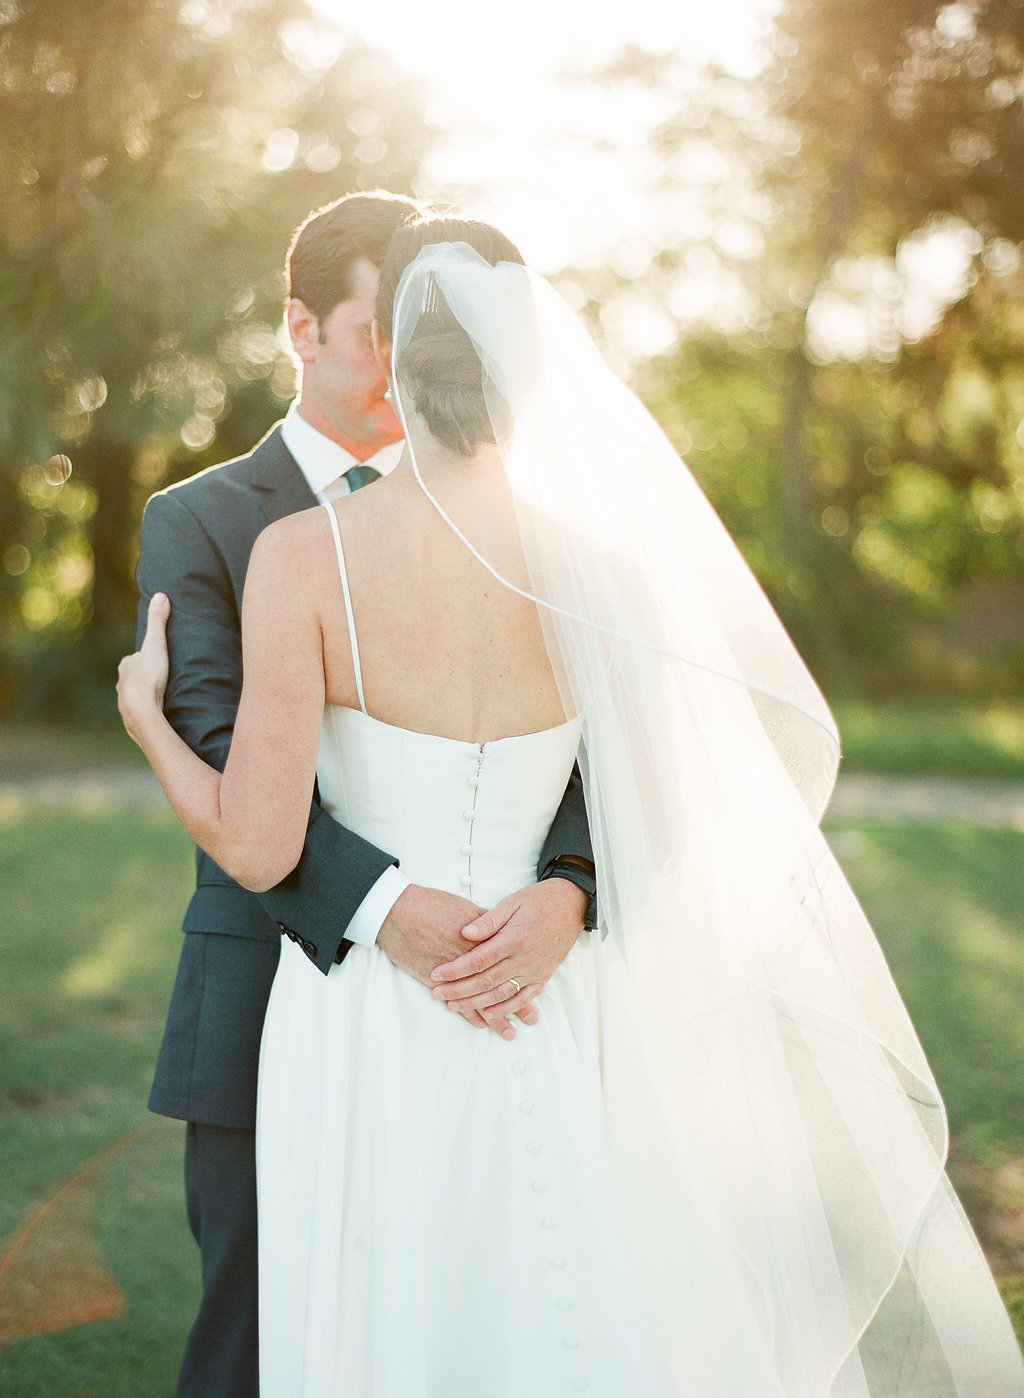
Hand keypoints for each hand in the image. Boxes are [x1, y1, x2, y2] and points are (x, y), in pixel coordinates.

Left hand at [117, 592, 170, 742]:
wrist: (142, 711)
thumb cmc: (149, 676)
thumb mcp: (156, 644)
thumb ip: (158, 621)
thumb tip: (161, 594)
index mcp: (126, 666)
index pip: (133, 658)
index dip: (144, 658)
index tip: (155, 659)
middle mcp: (121, 684)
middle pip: (132, 678)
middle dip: (142, 677)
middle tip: (159, 678)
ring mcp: (124, 703)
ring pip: (133, 695)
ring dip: (143, 695)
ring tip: (158, 698)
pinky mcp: (130, 720)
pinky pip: (138, 713)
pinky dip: (145, 711)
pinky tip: (154, 714)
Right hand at [378, 884, 524, 1040]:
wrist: (398, 911)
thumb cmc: (429, 904)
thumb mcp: (464, 907)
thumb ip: (486, 922)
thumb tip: (502, 931)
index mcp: (480, 941)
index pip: (507, 963)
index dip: (523, 977)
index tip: (537, 988)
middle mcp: (470, 960)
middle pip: (498, 986)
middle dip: (516, 1005)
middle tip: (531, 1019)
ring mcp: (453, 973)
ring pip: (480, 1000)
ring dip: (496, 1016)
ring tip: (509, 1031)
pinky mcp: (436, 982)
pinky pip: (457, 1003)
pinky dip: (469, 1014)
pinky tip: (480, 1023)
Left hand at [429, 878, 586, 1027]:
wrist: (571, 905)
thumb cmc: (539, 901)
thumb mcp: (512, 902)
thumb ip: (488, 921)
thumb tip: (464, 933)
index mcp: (514, 938)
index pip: (478, 960)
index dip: (455, 970)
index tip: (436, 974)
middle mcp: (524, 959)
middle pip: (485, 981)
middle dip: (458, 990)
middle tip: (437, 994)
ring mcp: (535, 971)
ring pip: (501, 994)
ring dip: (476, 1003)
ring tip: (453, 1006)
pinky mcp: (543, 977)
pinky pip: (522, 998)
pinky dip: (505, 1009)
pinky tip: (489, 1015)